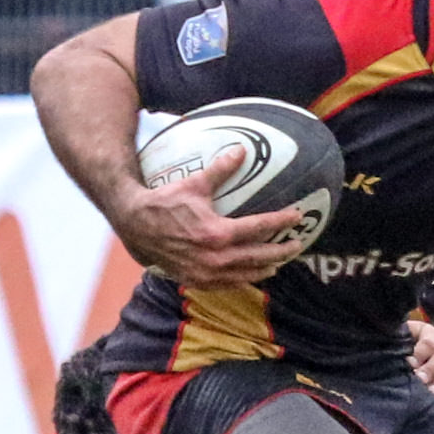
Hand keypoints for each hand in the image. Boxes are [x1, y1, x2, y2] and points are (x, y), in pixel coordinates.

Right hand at [116, 147, 305, 286]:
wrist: (135, 225)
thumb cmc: (165, 203)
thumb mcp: (194, 184)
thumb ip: (221, 169)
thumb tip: (242, 150)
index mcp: (217, 233)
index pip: (259, 227)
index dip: (281, 221)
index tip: (297, 216)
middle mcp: (214, 257)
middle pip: (258, 256)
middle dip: (281, 251)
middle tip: (298, 244)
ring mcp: (206, 272)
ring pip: (245, 274)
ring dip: (265, 268)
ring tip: (280, 262)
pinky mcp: (196, 280)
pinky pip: (227, 284)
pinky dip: (243, 279)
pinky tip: (252, 274)